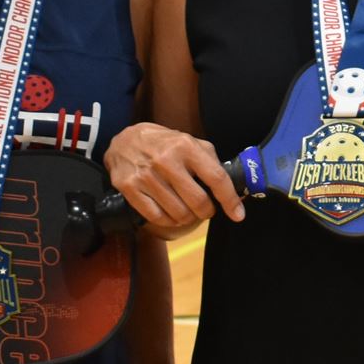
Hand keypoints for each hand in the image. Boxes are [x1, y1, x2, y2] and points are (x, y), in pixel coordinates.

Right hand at [105, 121, 242, 232]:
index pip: (216, 178)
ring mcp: (146, 176)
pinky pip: (157, 217)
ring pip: (179, 214)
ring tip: (187, 210)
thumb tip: (232, 189)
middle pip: (198, 202)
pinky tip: (170, 214)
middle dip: (207, 212)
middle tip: (205, 209)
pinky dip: (169, 221)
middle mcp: (166, 161)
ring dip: (188, 218)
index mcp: (186, 147)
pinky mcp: (130, 188)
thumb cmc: (164, 144)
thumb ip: (211, 162)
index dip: (230, 200)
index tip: (238, 214)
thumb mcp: (190, 142)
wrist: (125, 141)